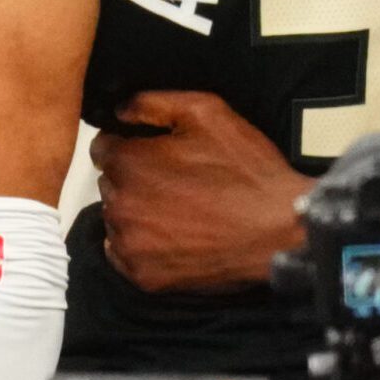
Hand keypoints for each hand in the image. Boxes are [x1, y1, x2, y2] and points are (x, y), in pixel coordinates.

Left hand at [93, 91, 304, 293]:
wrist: (278, 230)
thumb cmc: (244, 169)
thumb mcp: (206, 112)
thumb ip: (152, 103)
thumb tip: (119, 110)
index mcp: (129, 163)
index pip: (102, 148)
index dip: (128, 143)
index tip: (153, 150)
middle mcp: (120, 205)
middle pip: (109, 183)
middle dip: (133, 176)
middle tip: (173, 179)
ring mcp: (130, 244)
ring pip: (116, 217)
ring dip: (135, 210)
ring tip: (177, 208)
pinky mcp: (144, 277)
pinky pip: (122, 253)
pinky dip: (140, 243)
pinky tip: (171, 234)